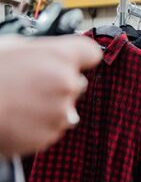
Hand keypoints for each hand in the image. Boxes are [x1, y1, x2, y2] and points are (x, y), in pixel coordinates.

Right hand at [0, 35, 101, 155]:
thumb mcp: (8, 46)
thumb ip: (36, 50)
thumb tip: (46, 53)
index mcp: (59, 57)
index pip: (90, 53)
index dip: (80, 57)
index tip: (74, 59)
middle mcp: (66, 85)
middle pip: (77, 83)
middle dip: (60, 83)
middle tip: (31, 84)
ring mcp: (60, 112)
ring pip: (66, 108)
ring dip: (50, 106)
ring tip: (19, 103)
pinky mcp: (50, 135)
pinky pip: (52, 127)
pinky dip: (39, 124)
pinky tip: (17, 117)